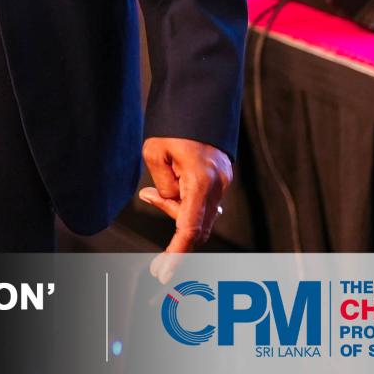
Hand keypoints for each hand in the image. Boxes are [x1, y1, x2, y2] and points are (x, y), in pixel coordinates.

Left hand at [139, 137, 232, 280]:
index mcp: (202, 181)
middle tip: (156, 268)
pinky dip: (184, 207)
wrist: (202, 100)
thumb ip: (162, 185)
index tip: (164, 273)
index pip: (190, 229)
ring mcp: (222, 184)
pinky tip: (164, 195)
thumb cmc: (175, 124)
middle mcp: (218, 187)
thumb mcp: (155, 152)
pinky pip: (203, 205)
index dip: (177, 254)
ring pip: (199, 218)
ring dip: (175, 215)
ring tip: (151, 195)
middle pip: (196, 228)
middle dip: (177, 245)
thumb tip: (163, 200)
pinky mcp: (220, 181)